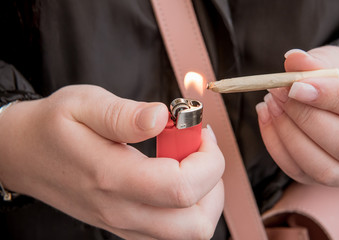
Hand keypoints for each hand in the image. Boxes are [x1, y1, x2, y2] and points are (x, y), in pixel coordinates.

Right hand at [0, 85, 224, 239]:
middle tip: (200, 149)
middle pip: (195, 224)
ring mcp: (123, 223)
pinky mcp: (126, 225)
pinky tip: (176, 177)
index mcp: (112, 177)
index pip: (182, 188)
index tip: (200, 131)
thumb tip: (163, 117)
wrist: (23, 154)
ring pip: (188, 233)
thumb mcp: (83, 104)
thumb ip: (124, 115)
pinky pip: (173, 231)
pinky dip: (189, 208)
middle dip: (214, 183)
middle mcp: (120, 210)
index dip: (208, 160)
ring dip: (205, 198)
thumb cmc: (53, 125)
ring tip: (191, 162)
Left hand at [256, 46, 338, 185]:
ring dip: (288, 135)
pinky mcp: (329, 180)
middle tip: (278, 92)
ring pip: (323, 168)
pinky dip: (276, 145)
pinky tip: (267, 118)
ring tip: (271, 103)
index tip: (297, 85)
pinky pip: (299, 173)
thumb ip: (320, 60)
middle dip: (305, 117)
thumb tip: (294, 60)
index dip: (334, 99)